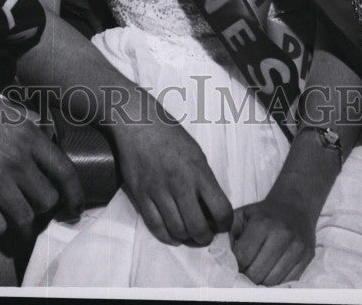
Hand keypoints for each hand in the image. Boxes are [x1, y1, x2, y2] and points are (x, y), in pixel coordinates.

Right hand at [0, 89, 83, 239]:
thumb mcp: (3, 107)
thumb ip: (29, 120)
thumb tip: (48, 133)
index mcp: (27, 134)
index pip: (65, 171)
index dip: (75, 194)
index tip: (75, 207)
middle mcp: (17, 159)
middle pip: (47, 199)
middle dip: (42, 207)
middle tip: (34, 206)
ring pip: (25, 217)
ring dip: (22, 223)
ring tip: (17, 221)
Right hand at [112, 104, 232, 246]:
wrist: (136, 122)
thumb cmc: (168, 134)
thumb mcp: (195, 152)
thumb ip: (204, 180)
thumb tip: (211, 207)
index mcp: (198, 171)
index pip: (221, 210)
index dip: (224, 224)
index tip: (221, 224)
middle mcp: (179, 183)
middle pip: (198, 227)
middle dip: (205, 237)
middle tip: (204, 234)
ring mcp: (158, 190)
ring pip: (177, 230)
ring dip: (186, 239)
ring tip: (189, 234)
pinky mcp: (140, 194)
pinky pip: (155, 226)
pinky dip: (166, 237)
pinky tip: (172, 235)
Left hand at [230, 192, 315, 285]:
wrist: (294, 207)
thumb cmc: (264, 213)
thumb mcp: (242, 214)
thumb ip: (228, 232)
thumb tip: (221, 253)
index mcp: (262, 223)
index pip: (243, 256)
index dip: (236, 265)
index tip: (235, 264)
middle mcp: (281, 234)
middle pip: (257, 272)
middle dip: (248, 275)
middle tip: (246, 270)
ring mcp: (297, 247)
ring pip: (273, 281)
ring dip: (262, 281)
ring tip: (258, 271)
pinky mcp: (308, 256)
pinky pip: (289, 281)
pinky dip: (278, 281)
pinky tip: (272, 272)